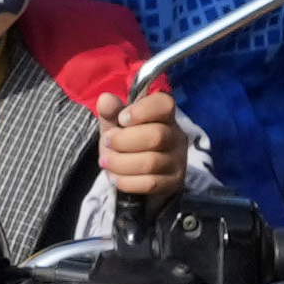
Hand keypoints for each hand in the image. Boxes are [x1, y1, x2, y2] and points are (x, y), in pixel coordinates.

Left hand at [96, 85, 187, 205]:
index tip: (121, 119)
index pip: (164, 104)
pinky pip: (150, 184)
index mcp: (164, 115)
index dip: (141, 111)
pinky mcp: (173, 182)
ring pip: (151, 163)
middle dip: (123, 141)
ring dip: (120, 163)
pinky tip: (114, 178)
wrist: (135, 174)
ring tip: (105, 161)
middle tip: (106, 142)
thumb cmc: (125, 142)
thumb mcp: (115, 125)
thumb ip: (110, 112)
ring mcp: (178, 160)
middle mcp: (176, 136)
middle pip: (156, 136)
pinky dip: (126, 181)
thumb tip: (105, 99)